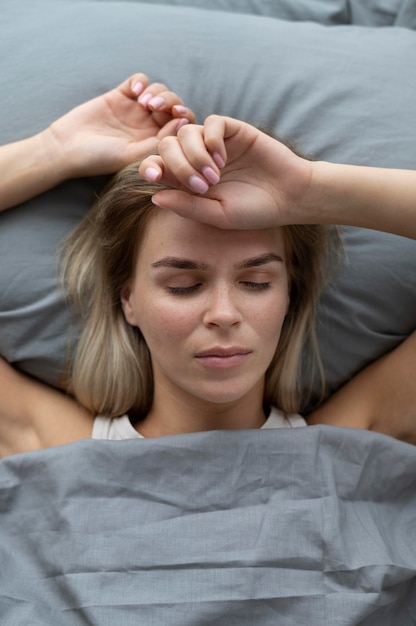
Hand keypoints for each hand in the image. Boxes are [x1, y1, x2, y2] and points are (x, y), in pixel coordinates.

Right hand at [43, 73, 194, 178]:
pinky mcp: (120, 95)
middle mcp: (149, 126)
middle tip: (156, 107)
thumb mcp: (133, 156)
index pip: (181, 126)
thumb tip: (183, 124)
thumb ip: (158, 142)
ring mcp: (134, 110)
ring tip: (143, 102)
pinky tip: (134, 91)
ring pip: (159, 91)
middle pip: (173, 105)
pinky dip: (141, 81)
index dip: (184, 117)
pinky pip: (139, 80)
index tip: (177, 115)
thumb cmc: (99, 159)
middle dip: (170, 101)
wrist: (67, 148)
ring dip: (157, 92)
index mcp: (156, 143)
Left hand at [139, 115, 312, 229]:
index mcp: (188, 180)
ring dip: (195, 155)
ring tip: (215, 177)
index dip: (150, 168)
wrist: (289, 197)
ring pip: (187, 132)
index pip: (159, 166)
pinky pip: (212, 122)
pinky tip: (222, 159)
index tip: (153, 177)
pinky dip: (211, 139)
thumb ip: (188, 206)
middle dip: (177, 164)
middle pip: (167, 145)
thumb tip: (154, 197)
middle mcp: (198, 159)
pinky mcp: (234, 131)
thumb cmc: (253, 212)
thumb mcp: (217, 215)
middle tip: (201, 186)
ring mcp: (216, 143)